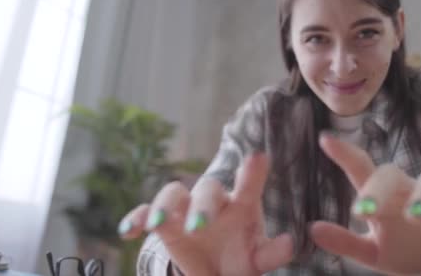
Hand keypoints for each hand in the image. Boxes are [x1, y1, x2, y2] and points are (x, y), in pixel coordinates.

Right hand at [118, 153, 293, 275]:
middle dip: (202, 204)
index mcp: (242, 205)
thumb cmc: (242, 258)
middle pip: (206, 189)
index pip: (249, 186)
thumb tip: (291, 243)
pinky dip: (136, 218)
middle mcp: (214, 201)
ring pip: (172, 193)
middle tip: (200, 225)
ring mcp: (186, 209)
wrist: (216, 271)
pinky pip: (146, 213)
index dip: (253, 172)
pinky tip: (128, 231)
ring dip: (163, 206)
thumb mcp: (258, 258)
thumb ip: (273, 252)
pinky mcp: (165, 222)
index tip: (258, 157)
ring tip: (157, 225)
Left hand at [311, 134, 420, 274]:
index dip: (344, 154)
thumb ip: (345, 241)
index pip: (360, 170)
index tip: (325, 140)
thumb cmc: (402, 249)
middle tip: (365, 209)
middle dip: (378, 189)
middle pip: (391, 174)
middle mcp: (406, 190)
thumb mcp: (371, 251)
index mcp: (380, 196)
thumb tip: (313, 229)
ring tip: (415, 215)